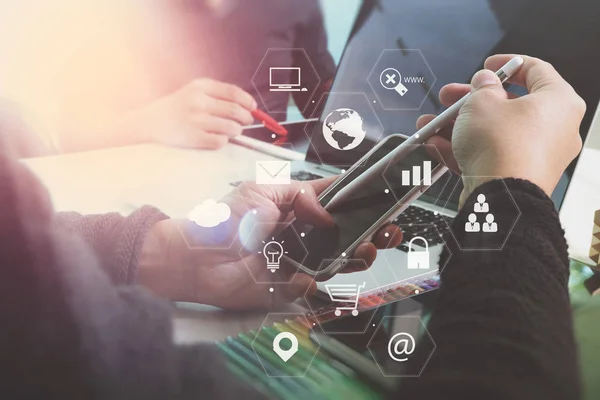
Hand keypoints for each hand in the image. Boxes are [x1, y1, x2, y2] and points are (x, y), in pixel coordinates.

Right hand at [132, 79, 256, 149]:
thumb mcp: (194, 91)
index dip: (247, 101)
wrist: (150, 121)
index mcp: (200, 86)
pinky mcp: (193, 137)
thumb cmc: (177, 107)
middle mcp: (198, 101)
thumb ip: (218, 95)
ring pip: (231, 127)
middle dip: (246, 118)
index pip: (233, 92)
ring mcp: (195, 120)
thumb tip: (247, 106)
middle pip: (235, 111)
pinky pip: (220, 141)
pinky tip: (218, 138)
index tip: (252, 107)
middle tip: (246, 122)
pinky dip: (223, 141)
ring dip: (236, 131)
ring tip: (232, 131)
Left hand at [137, 178, 402, 309]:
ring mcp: (301, 261)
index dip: (362, 198)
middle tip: (387, 231)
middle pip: (349, 233)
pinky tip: (316, 274)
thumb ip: (300, 196)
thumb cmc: (228, 219)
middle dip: (373, 231)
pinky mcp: (291, 286)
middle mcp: (306, 234)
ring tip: (367, 249)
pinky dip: (319, 280)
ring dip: (359, 255)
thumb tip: (327, 215)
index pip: (338, 201)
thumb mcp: (262, 191)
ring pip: (341, 260)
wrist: (198, 258)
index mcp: (300, 208)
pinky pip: (315, 286)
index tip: (386, 196)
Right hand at [418, 54, 584, 204]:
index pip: (536, 70)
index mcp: (558, 102)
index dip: (507, 64)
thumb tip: (484, 83)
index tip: (487, 66)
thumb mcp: (481, 103)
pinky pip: (491, 156)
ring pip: (494, 133)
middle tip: (450, 96)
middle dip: (471, 100)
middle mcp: (554, 129)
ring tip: (433, 124)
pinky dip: (465, 149)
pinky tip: (437, 145)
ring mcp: (536, 156)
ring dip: (460, 126)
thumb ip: (481, 88)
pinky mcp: (518, 177)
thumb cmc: (501, 146)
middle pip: (509, 105)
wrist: (501, 198)